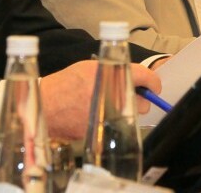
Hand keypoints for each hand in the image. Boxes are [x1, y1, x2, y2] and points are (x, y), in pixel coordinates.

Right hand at [42, 61, 162, 139]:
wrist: (47, 106)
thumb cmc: (66, 84)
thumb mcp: (90, 67)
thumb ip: (114, 70)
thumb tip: (134, 76)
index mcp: (111, 76)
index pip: (146, 77)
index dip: (153, 82)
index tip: (154, 85)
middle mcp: (113, 97)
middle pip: (144, 102)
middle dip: (140, 98)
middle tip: (129, 94)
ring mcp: (109, 117)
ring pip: (132, 116)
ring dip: (128, 110)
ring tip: (111, 104)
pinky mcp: (104, 132)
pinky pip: (118, 126)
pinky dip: (114, 120)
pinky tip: (101, 114)